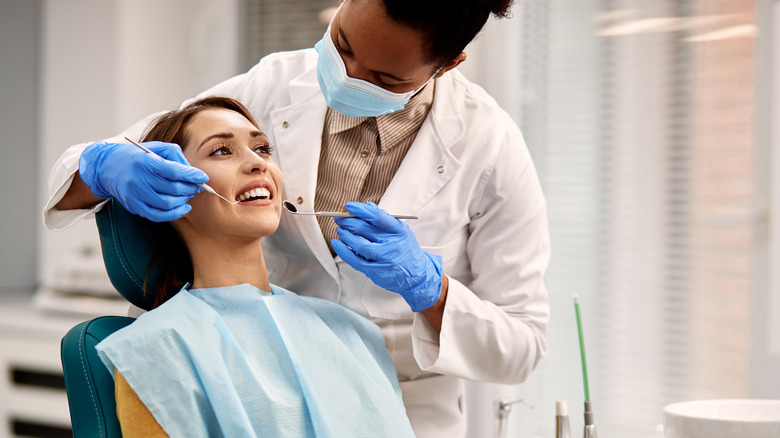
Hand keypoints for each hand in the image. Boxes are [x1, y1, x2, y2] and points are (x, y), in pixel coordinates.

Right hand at [79, 141, 207, 221]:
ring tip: (189, 194)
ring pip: (167, 204)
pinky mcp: (133, 206)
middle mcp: (138, 179)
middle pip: (172, 189)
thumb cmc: (137, 156)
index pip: (173, 170)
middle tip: (197, 186)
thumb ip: (175, 156)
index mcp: (145, 161)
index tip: (203, 177)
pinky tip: (183, 208)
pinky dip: (174, 214)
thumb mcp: (155, 148)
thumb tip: (192, 171)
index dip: (191, 175)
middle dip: (190, 188)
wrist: (108, 167)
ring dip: (183, 201)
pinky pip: (157, 215)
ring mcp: (134, 194)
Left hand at [331, 202, 441, 311]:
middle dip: (348, 222)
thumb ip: (383, 219)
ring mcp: (384, 259)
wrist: (417, 275)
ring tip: (340, 230)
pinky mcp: (376, 271)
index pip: (378, 217)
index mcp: (398, 230)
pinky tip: (337, 244)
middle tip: (340, 219)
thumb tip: (366, 206)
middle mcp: (392, 244)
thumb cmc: (404, 249)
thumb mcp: (400, 231)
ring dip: (346, 235)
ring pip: (359, 245)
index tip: (349, 206)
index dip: (361, 210)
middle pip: (365, 230)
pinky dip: (343, 251)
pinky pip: (356, 260)